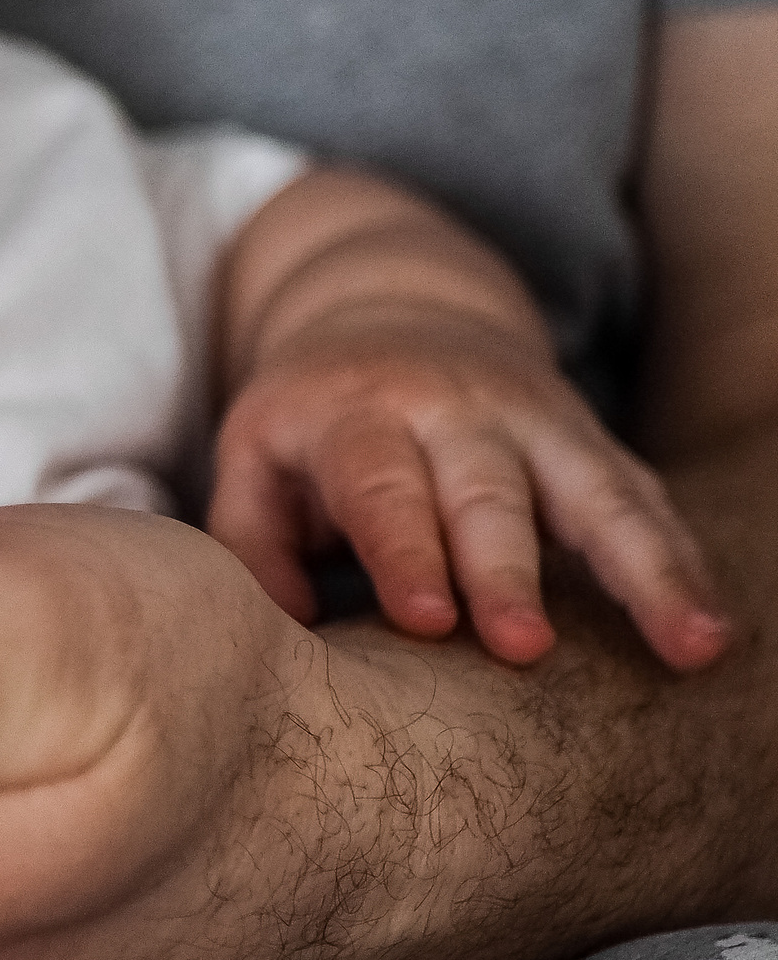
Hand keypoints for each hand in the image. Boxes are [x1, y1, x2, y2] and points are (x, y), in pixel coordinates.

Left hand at [211, 301, 727, 666]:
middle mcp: (456, 411)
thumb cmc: (313, 419)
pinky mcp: (593, 444)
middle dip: (506, 571)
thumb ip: (249, 539)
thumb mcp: (254, 453)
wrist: (395, 310)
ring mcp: (538, 423)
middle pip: (488, 494)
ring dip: (646, 571)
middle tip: (525, 649)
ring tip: (690, 644)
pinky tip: (709, 629)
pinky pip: (646, 502)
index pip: (382, 486)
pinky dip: (682, 561)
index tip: (425, 618)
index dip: (404, 550)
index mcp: (361, 413)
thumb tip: (282, 628)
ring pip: (600, 494)